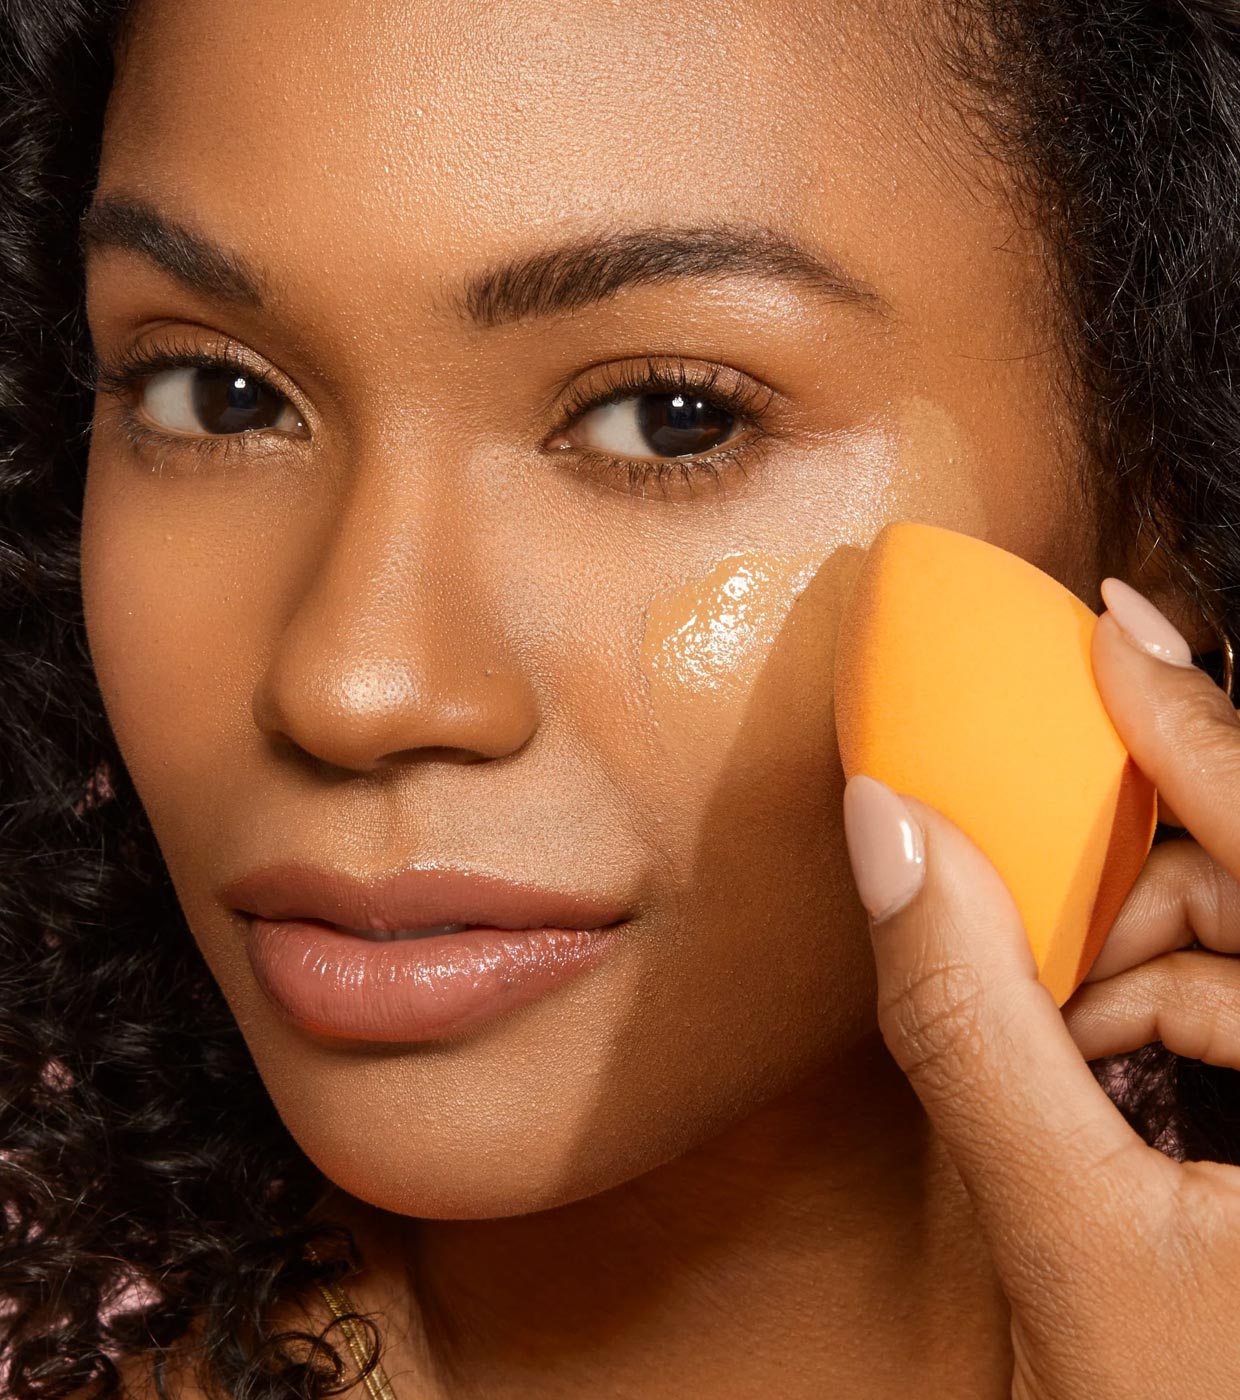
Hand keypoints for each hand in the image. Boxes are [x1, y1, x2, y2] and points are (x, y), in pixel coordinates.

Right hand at [842, 577, 1239, 1399]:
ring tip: (1061, 1033)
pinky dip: (1178, 1010)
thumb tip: (889, 832)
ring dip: (1145, 963)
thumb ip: (968, 1024)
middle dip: (1137, 883)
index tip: (1109, 625)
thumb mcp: (1072, 1237)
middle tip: (1027, 903)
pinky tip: (1108, 1063)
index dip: (1193, 721)